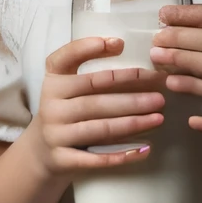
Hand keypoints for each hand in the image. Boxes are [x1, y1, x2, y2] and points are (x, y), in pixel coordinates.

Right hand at [27, 36, 168, 179]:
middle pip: (94, 99)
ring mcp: (55, 134)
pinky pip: (96, 159)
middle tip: (160, 97)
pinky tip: (145, 149)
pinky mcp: (62, 158)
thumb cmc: (65, 113)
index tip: (120, 44)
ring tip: (159, 118)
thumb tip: (121, 46)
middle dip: (130, 97)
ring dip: (132, 123)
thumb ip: (90, 73)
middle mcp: (50, 106)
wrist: (41, 153)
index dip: (88, 49)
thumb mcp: (67, 89)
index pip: (64, 60)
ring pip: (99, 128)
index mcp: (53, 83)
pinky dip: (122, 155)